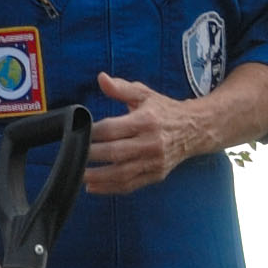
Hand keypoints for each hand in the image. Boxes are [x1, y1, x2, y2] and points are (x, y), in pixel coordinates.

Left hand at [81, 72, 202, 195]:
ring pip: (122, 173)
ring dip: (98, 177)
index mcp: (146, 120)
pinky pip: (131, 185)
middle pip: (115, 152)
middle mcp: (151, 143)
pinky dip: (110, 188)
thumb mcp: (145, 94)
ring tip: (79, 175)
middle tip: (72, 154)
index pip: (113, 128)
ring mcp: (154, 161)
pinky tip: (94, 187)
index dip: (93, 132)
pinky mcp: (156, 175)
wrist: (195, 129)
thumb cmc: (165, 111)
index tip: (78, 133)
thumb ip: (121, 88)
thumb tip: (101, 78)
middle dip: (91, 156)